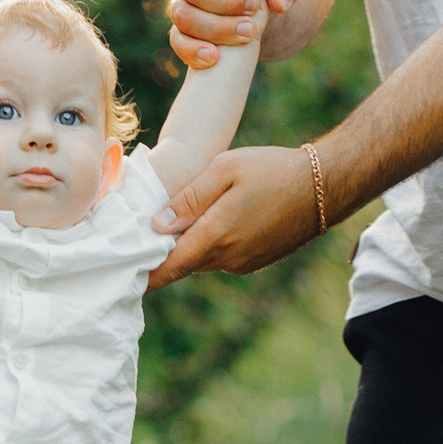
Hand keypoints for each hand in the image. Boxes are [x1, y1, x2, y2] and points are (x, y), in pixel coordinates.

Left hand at [147, 145, 321, 285]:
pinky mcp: (255, 260)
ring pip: (200, 259)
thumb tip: (157, 224)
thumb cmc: (272, 170)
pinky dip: (206, 244)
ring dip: (184, 247)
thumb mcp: (225, 170)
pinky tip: (206, 221)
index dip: (142, 273)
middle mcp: (228, 258)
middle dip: (158, 255)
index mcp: (216, 237)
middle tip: (132, 240)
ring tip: (166, 225)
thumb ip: (189, 198)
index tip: (117, 271)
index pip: (168, 267)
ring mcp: (243, 262)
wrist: (324, 186)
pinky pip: (220, 256)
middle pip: (181, 263)